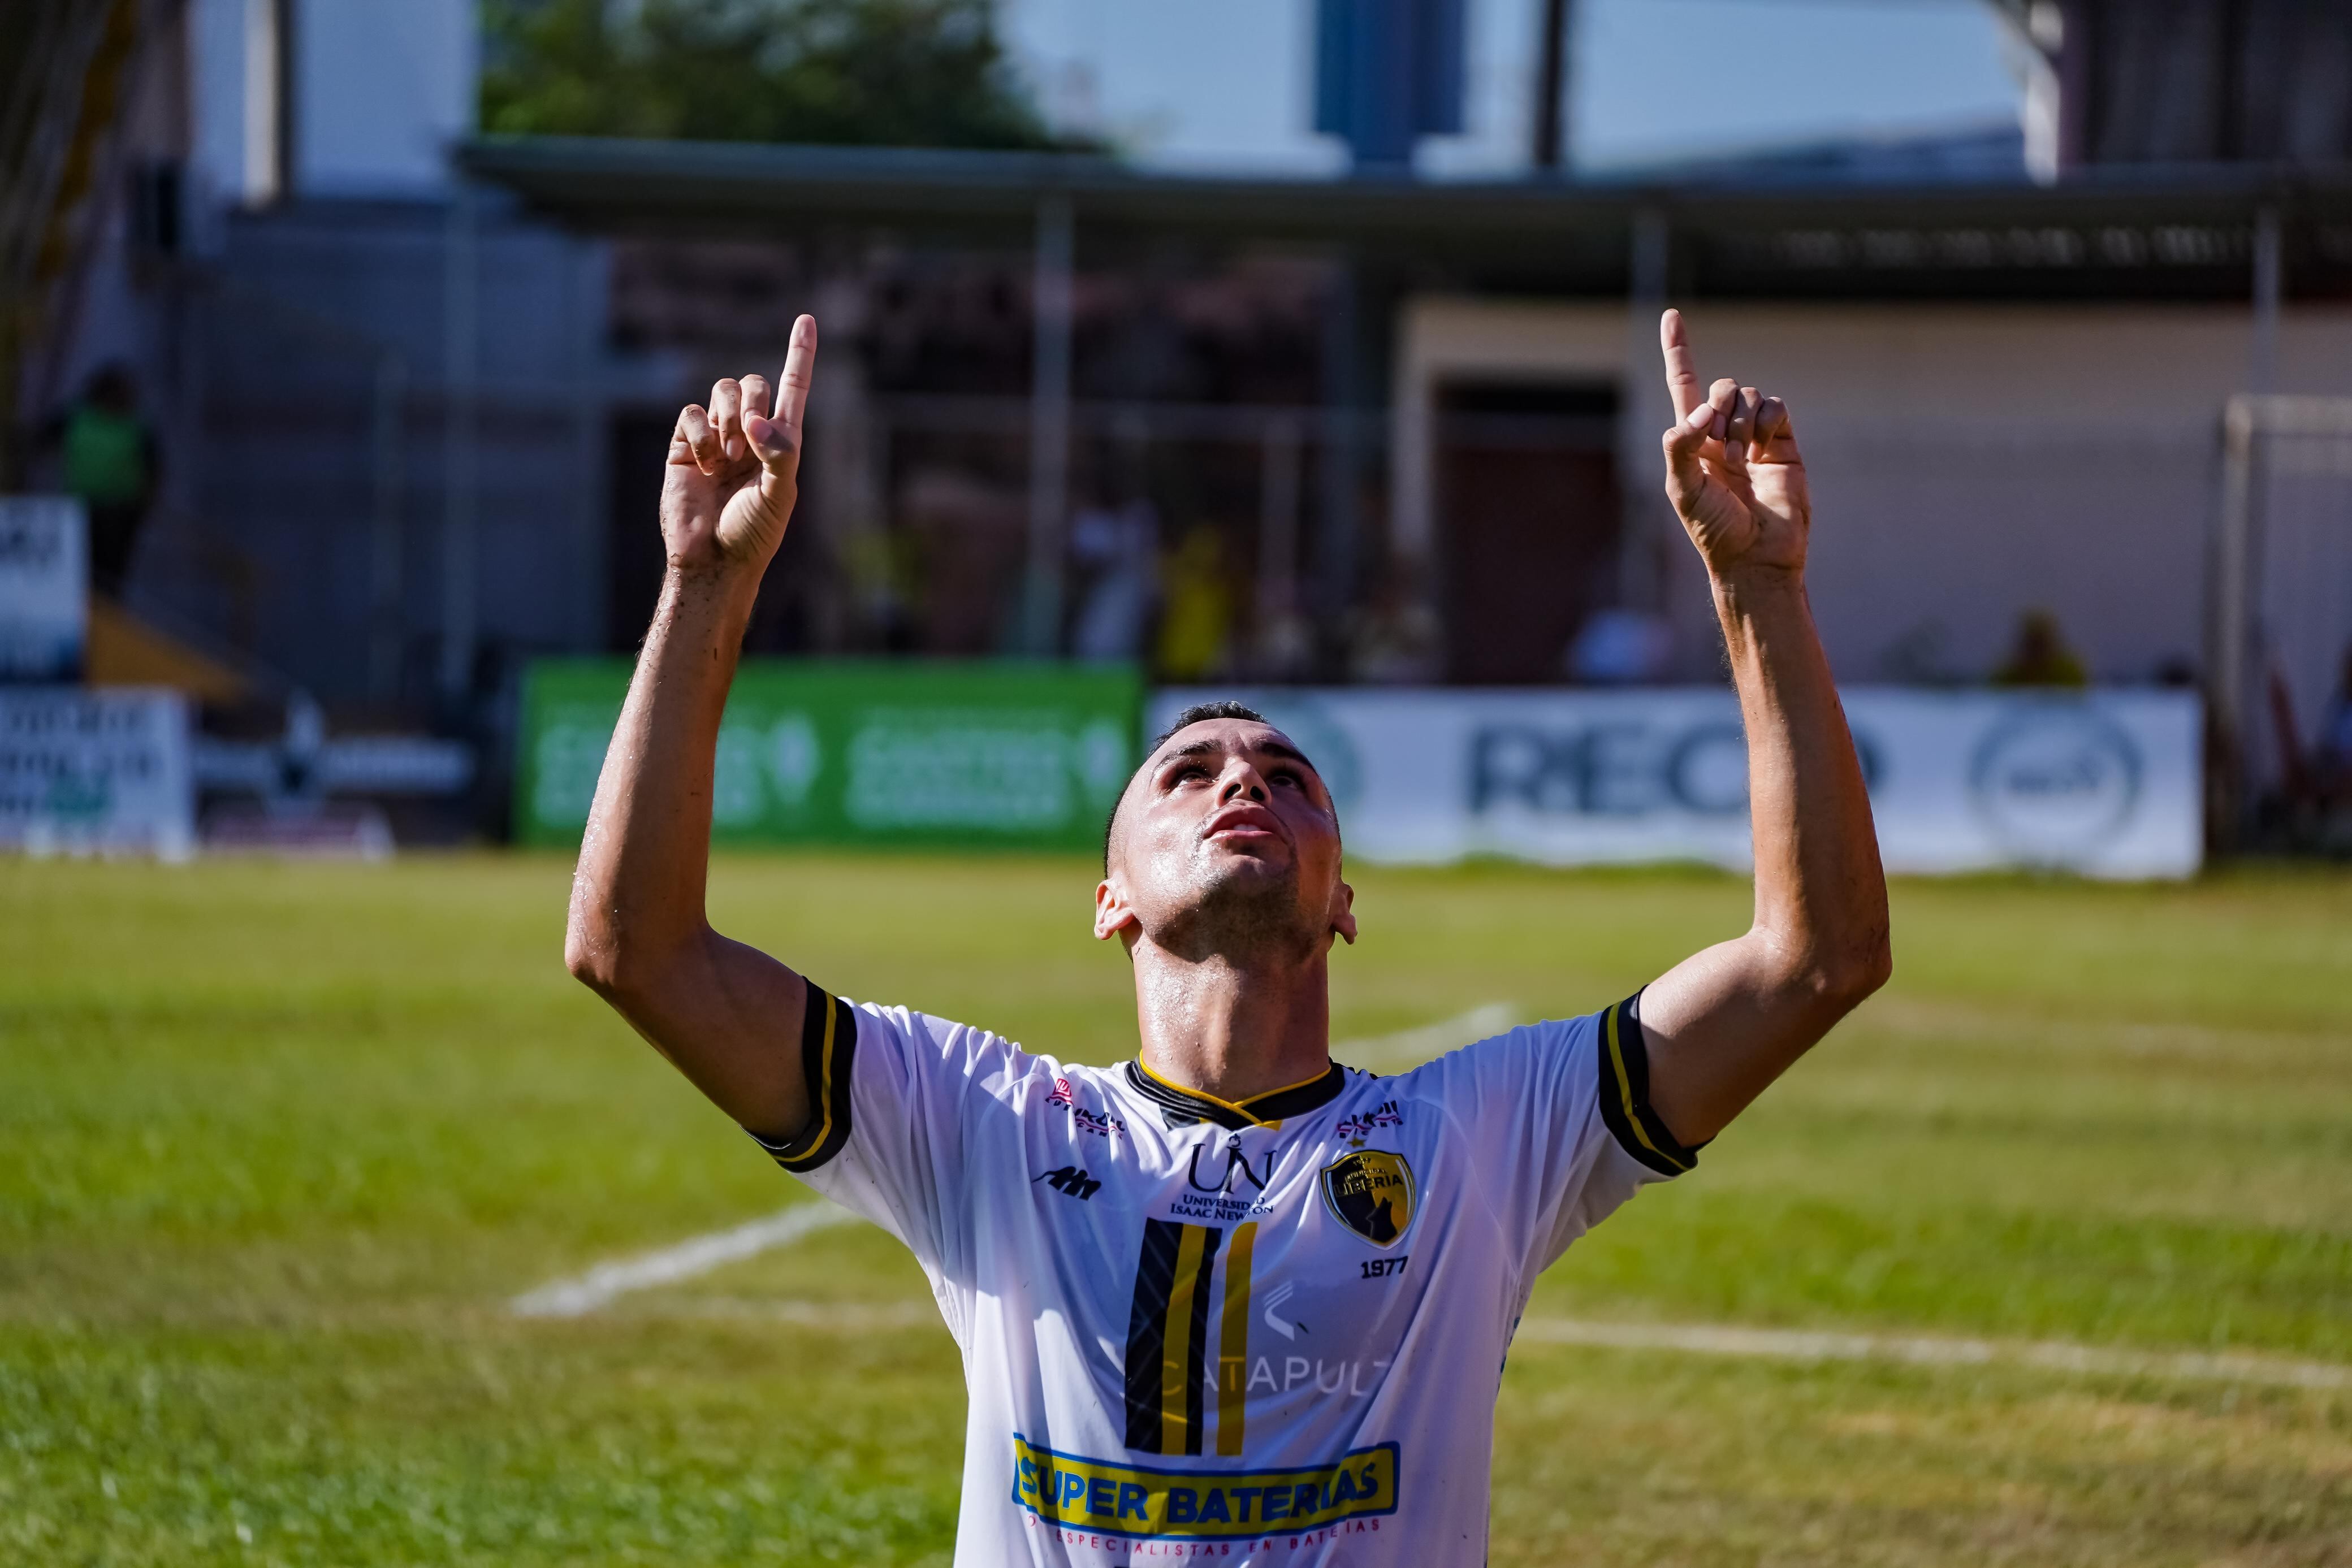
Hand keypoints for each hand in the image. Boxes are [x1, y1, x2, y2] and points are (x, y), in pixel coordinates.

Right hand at [662, 315, 816, 577]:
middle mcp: (750, 433)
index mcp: (782, 441)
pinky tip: (705, 465)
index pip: (794, 388)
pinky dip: (700, 433)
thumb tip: (757, 421)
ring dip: (728, 419)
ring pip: (723, 390)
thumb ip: (779, 452)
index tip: (807, 319)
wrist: (712, 558)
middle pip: (754, 382)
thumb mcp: (780, 494)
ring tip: (726, 460)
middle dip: (753, 405)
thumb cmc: (753, 533)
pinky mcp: (684, 444)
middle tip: (747, 447)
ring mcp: (716, 436)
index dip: (800, 353)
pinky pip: (692, 412)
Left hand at [1658, 308, 1807, 578]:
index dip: (1679, 350)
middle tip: (1717, 446)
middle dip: (1716, 407)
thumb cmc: (1714, 529)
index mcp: (1692, 441)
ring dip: (1740, 421)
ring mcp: (1754, 437)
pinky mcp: (1783, 443)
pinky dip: (1766, 418)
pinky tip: (1763, 445)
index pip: (1683, 385)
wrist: (1757, 554)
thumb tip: (1699, 414)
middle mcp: (1722, 433)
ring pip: (1747, 393)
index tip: (1672, 315)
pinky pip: (1775, 406)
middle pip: (1719, 387)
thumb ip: (1680, 446)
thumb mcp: (1683, 489)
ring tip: (1739, 458)